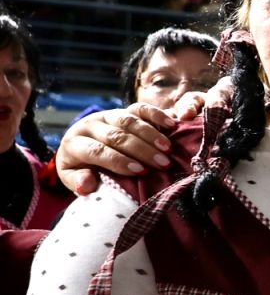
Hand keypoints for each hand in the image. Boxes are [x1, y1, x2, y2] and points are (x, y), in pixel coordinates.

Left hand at [55, 102, 183, 194]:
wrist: (82, 146)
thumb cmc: (83, 168)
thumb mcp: (73, 178)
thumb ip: (78, 181)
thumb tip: (86, 185)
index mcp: (74, 143)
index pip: (96, 150)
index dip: (118, 160)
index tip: (140, 171)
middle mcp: (89, 125)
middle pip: (116, 136)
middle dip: (141, 150)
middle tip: (162, 163)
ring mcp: (107, 115)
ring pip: (128, 121)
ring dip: (151, 135)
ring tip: (168, 149)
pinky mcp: (123, 109)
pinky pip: (139, 108)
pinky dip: (156, 115)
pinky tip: (171, 124)